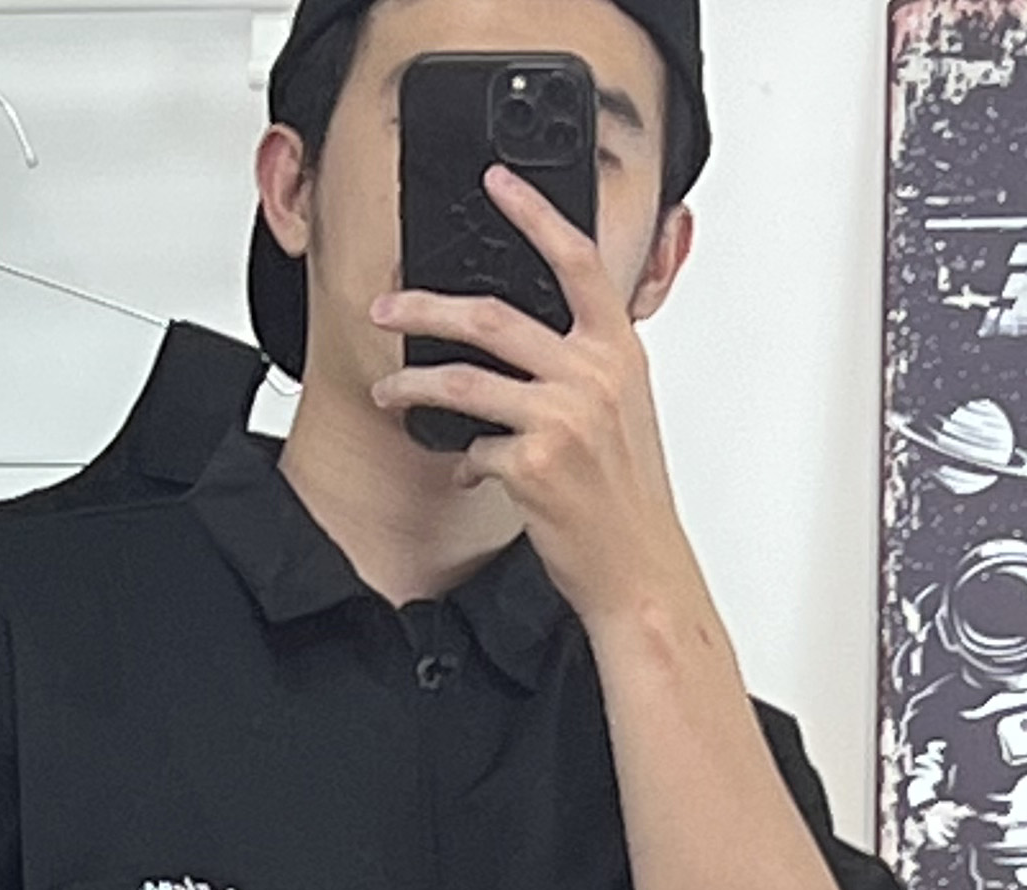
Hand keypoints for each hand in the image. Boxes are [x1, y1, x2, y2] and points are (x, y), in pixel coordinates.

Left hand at [367, 165, 692, 630]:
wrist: (639, 570)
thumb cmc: (630, 498)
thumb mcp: (625, 412)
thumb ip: (589, 365)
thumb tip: (537, 343)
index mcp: (618, 352)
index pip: (577, 261)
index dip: (534, 214)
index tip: (497, 183)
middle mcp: (593, 376)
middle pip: (493, 316)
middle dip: (425, 308)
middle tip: (387, 307)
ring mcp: (561, 419)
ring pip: (465, 381)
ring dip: (412, 386)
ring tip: (387, 393)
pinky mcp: (533, 466)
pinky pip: (474, 449)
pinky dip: (465, 461)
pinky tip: (470, 471)